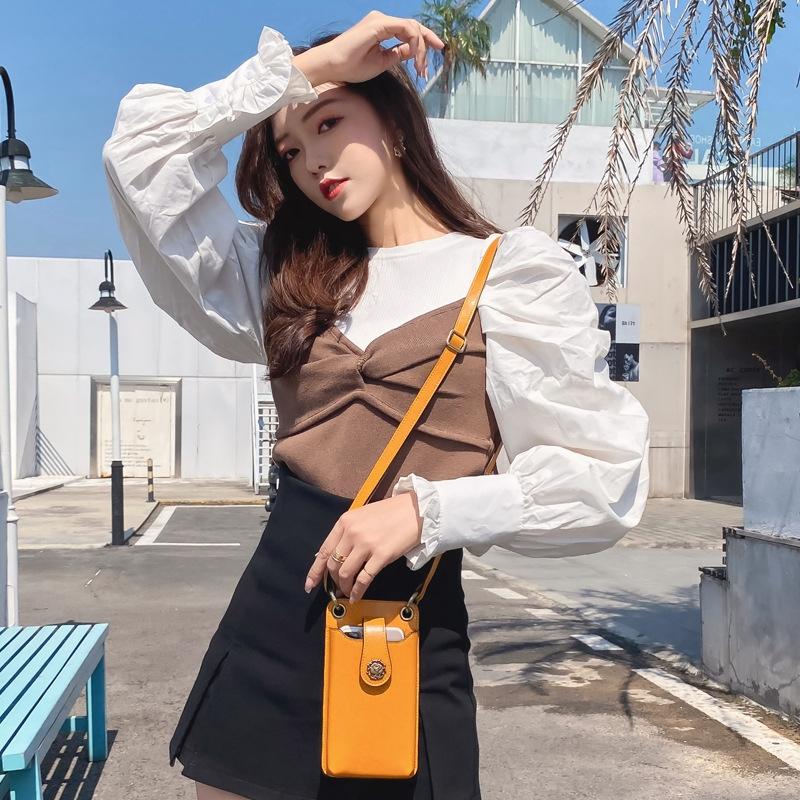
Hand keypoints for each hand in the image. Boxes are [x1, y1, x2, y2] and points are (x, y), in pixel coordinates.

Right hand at [293, 10, 443, 85]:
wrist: (334, 65)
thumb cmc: (352, 66)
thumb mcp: (382, 62)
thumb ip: (398, 54)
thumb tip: (412, 52)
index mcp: (383, 28)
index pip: (409, 30)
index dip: (424, 41)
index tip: (435, 54)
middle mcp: (383, 21)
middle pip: (414, 26)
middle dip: (427, 43)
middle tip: (431, 62)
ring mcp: (381, 20)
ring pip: (412, 28)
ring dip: (420, 48)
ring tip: (420, 67)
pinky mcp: (379, 24)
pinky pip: (405, 29)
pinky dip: (414, 43)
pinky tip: (414, 58)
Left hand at [304, 491, 422, 601]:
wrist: (417, 510)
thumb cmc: (391, 512)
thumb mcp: (363, 516)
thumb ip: (348, 532)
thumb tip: (335, 554)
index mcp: (345, 522)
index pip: (323, 551)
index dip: (315, 571)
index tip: (310, 584)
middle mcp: (352, 532)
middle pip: (333, 564)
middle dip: (333, 580)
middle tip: (337, 588)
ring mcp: (366, 544)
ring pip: (345, 573)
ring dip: (344, 587)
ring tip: (348, 592)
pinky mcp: (381, 555)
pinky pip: (364, 578)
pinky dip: (358, 591)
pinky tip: (357, 596)